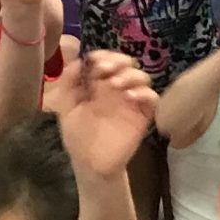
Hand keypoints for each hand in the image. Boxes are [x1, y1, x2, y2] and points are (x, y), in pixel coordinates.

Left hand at [56, 52, 157, 177]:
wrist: (90, 164)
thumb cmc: (78, 137)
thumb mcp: (66, 109)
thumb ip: (69, 84)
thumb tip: (78, 61)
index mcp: (99, 84)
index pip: (107, 60)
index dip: (103, 55)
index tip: (93, 60)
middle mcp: (117, 89)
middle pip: (127, 63)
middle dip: (118, 60)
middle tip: (105, 69)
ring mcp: (131, 101)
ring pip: (141, 77)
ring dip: (130, 75)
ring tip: (115, 85)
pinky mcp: (142, 116)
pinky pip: (152, 98)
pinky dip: (145, 93)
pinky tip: (131, 97)